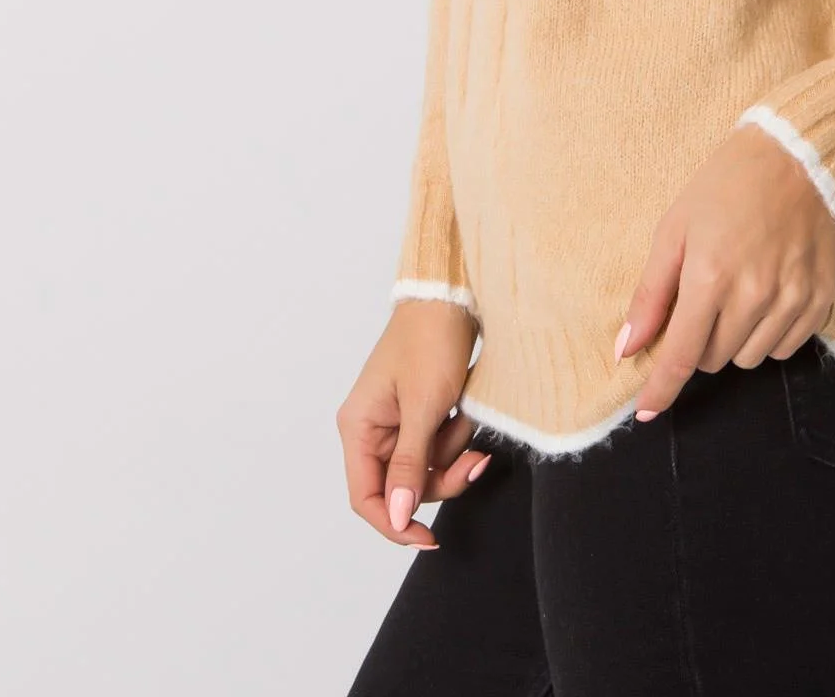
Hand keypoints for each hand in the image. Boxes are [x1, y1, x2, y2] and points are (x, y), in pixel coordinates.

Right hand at [337, 299, 488, 548]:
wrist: (454, 294)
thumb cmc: (432, 341)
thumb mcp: (424, 407)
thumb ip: (410, 465)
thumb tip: (397, 518)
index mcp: (358, 427)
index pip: (367, 497)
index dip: (395, 524)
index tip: (429, 539)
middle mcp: (371, 428)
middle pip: (402, 486)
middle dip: (441, 476)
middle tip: (476, 461)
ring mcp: (396, 421)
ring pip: (425, 467)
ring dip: (453, 450)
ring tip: (469, 416)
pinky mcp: (420, 412)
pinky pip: (438, 444)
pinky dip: (457, 435)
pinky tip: (468, 410)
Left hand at [614, 123, 834, 419]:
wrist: (799, 154)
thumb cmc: (726, 185)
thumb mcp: (674, 228)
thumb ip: (651, 293)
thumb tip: (626, 348)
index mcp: (710, 276)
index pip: (680, 356)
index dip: (660, 389)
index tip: (646, 409)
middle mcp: (753, 296)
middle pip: (713, 359)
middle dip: (698, 341)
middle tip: (701, 300)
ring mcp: (792, 300)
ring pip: (749, 359)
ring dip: (734, 340)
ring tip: (737, 293)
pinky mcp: (821, 300)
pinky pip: (786, 348)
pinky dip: (769, 335)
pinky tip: (766, 298)